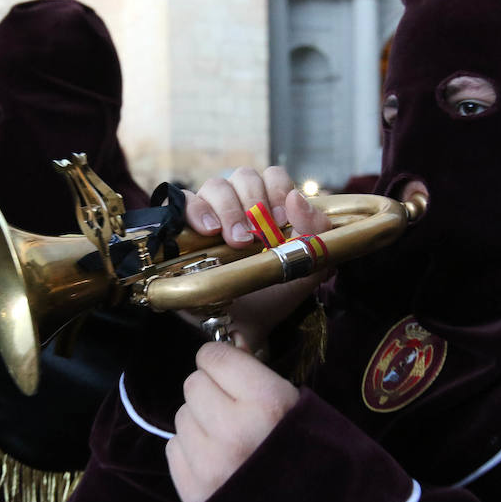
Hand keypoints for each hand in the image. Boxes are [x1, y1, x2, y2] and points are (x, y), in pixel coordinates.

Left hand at [166, 341, 298, 501]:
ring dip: (199, 422)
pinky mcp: (193, 492)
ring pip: (180, 416)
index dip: (222, 360)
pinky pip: (173, 449)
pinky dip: (191, 451)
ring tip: (228, 439)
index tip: (232, 370)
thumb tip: (227, 344)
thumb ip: (259, 375)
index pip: (214, 357)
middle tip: (232, 408)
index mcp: (267, 402)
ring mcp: (209, 464)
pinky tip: (217, 461)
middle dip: (210, 391)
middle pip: (192, 384)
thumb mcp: (299, 406)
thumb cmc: (311, 456)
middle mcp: (233, 429)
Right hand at [183, 167, 331, 349]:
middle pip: (244, 176)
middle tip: (258, 236)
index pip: (273, 176)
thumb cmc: (275, 292)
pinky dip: (197, 211)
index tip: (281, 220)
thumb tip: (296, 198)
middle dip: (254, 203)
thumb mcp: (307, 266)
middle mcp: (239, 203)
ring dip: (229, 210)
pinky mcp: (184, 227)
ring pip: (216, 186)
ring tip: (237, 241)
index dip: (278, 190)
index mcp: (269, 205)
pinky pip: (184, 202)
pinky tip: (209, 231)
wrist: (245, 325)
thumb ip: (317, 232)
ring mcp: (210, 212)